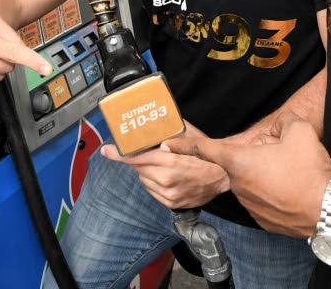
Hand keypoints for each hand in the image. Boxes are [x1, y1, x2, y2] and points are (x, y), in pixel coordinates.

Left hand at [101, 121, 229, 208]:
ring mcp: (168, 194)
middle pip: (139, 168)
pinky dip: (154, 182)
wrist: (224, 177)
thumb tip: (153, 128)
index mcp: (169, 162)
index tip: (107, 151)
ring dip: (147, 171)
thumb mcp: (189, 137)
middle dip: (140, 159)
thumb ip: (169, 133)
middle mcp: (166, 180)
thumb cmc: (207, 154)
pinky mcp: (171, 203)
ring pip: (144, 179)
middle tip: (147, 152)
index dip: (120, 154)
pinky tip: (165, 175)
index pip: (137, 157)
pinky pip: (152, 191)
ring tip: (162, 164)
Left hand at [165, 113, 330, 236]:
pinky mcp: (263, 220)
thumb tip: (281, 126)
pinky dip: (276, 193)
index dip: (185, 145)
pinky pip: (264, 200)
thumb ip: (283, 121)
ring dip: (267, 175)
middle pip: (241, 163)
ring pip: (254, 182)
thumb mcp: (298, 131)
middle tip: (282, 156)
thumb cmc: (309, 171)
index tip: (168, 145)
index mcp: (240, 161)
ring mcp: (250, 206)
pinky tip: (294, 190)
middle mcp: (239, 186)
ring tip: (292, 175)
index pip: (205, 150)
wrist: (329, 208)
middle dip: (257, 156)